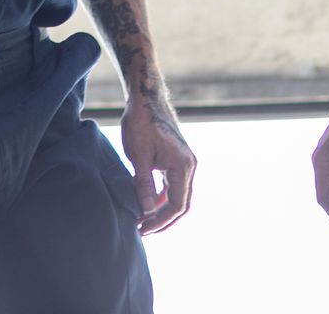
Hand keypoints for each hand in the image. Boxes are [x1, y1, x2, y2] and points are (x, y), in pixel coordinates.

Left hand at [120, 93, 196, 234]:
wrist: (145, 98)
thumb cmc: (141, 122)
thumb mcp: (138, 155)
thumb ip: (144, 184)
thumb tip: (146, 211)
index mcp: (183, 166)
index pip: (176, 205)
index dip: (159, 221)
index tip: (142, 229)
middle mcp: (189, 166)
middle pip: (180, 204)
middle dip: (162, 220)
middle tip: (142, 231)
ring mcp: (184, 163)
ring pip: (177, 196)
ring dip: (161, 210)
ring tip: (142, 221)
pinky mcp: (176, 160)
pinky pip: (172, 186)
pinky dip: (161, 197)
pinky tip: (146, 204)